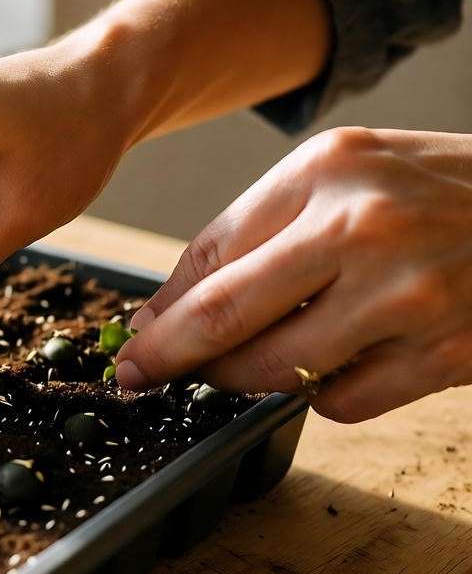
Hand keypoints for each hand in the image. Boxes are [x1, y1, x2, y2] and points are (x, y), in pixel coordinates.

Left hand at [116, 127, 471, 421]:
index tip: (133, 345)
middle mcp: (364, 227)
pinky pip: (336, 402)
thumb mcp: (347, 176)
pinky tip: (348, 357)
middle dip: (170, 359)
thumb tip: (168, 312)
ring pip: (272, 371)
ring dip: (246, 379)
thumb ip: (257, 232)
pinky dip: (323, 392)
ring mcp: (407, 296)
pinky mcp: (442, 355)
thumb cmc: (440, 193)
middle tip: (141, 377)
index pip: (208, 256)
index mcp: (328, 170)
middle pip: (223, 319)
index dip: (159, 314)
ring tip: (258, 359)